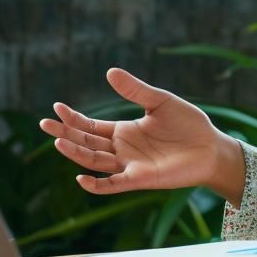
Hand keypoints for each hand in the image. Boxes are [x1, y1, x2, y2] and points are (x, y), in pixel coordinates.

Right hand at [39, 67, 243, 200]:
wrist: (212, 147)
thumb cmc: (188, 124)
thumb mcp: (160, 101)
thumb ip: (136, 90)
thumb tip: (110, 72)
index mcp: (124, 131)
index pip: (90, 127)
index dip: (73, 119)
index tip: (56, 108)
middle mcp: (122, 150)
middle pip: (86, 143)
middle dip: (66, 134)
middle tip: (45, 124)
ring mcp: (130, 165)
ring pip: (95, 161)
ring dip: (76, 153)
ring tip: (58, 142)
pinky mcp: (141, 179)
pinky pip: (114, 184)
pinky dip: (97, 184)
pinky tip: (81, 178)